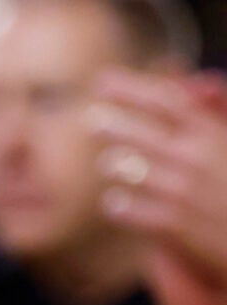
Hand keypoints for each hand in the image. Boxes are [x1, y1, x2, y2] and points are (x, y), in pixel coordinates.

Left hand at [93, 71, 226, 304]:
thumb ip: (209, 115)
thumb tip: (187, 84)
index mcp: (212, 134)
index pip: (166, 101)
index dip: (131, 88)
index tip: (103, 80)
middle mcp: (194, 158)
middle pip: (137, 132)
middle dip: (111, 124)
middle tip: (93, 120)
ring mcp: (182, 191)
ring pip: (125, 169)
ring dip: (115, 165)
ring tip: (111, 164)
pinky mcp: (174, 224)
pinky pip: (126, 209)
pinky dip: (117, 204)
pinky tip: (115, 202)